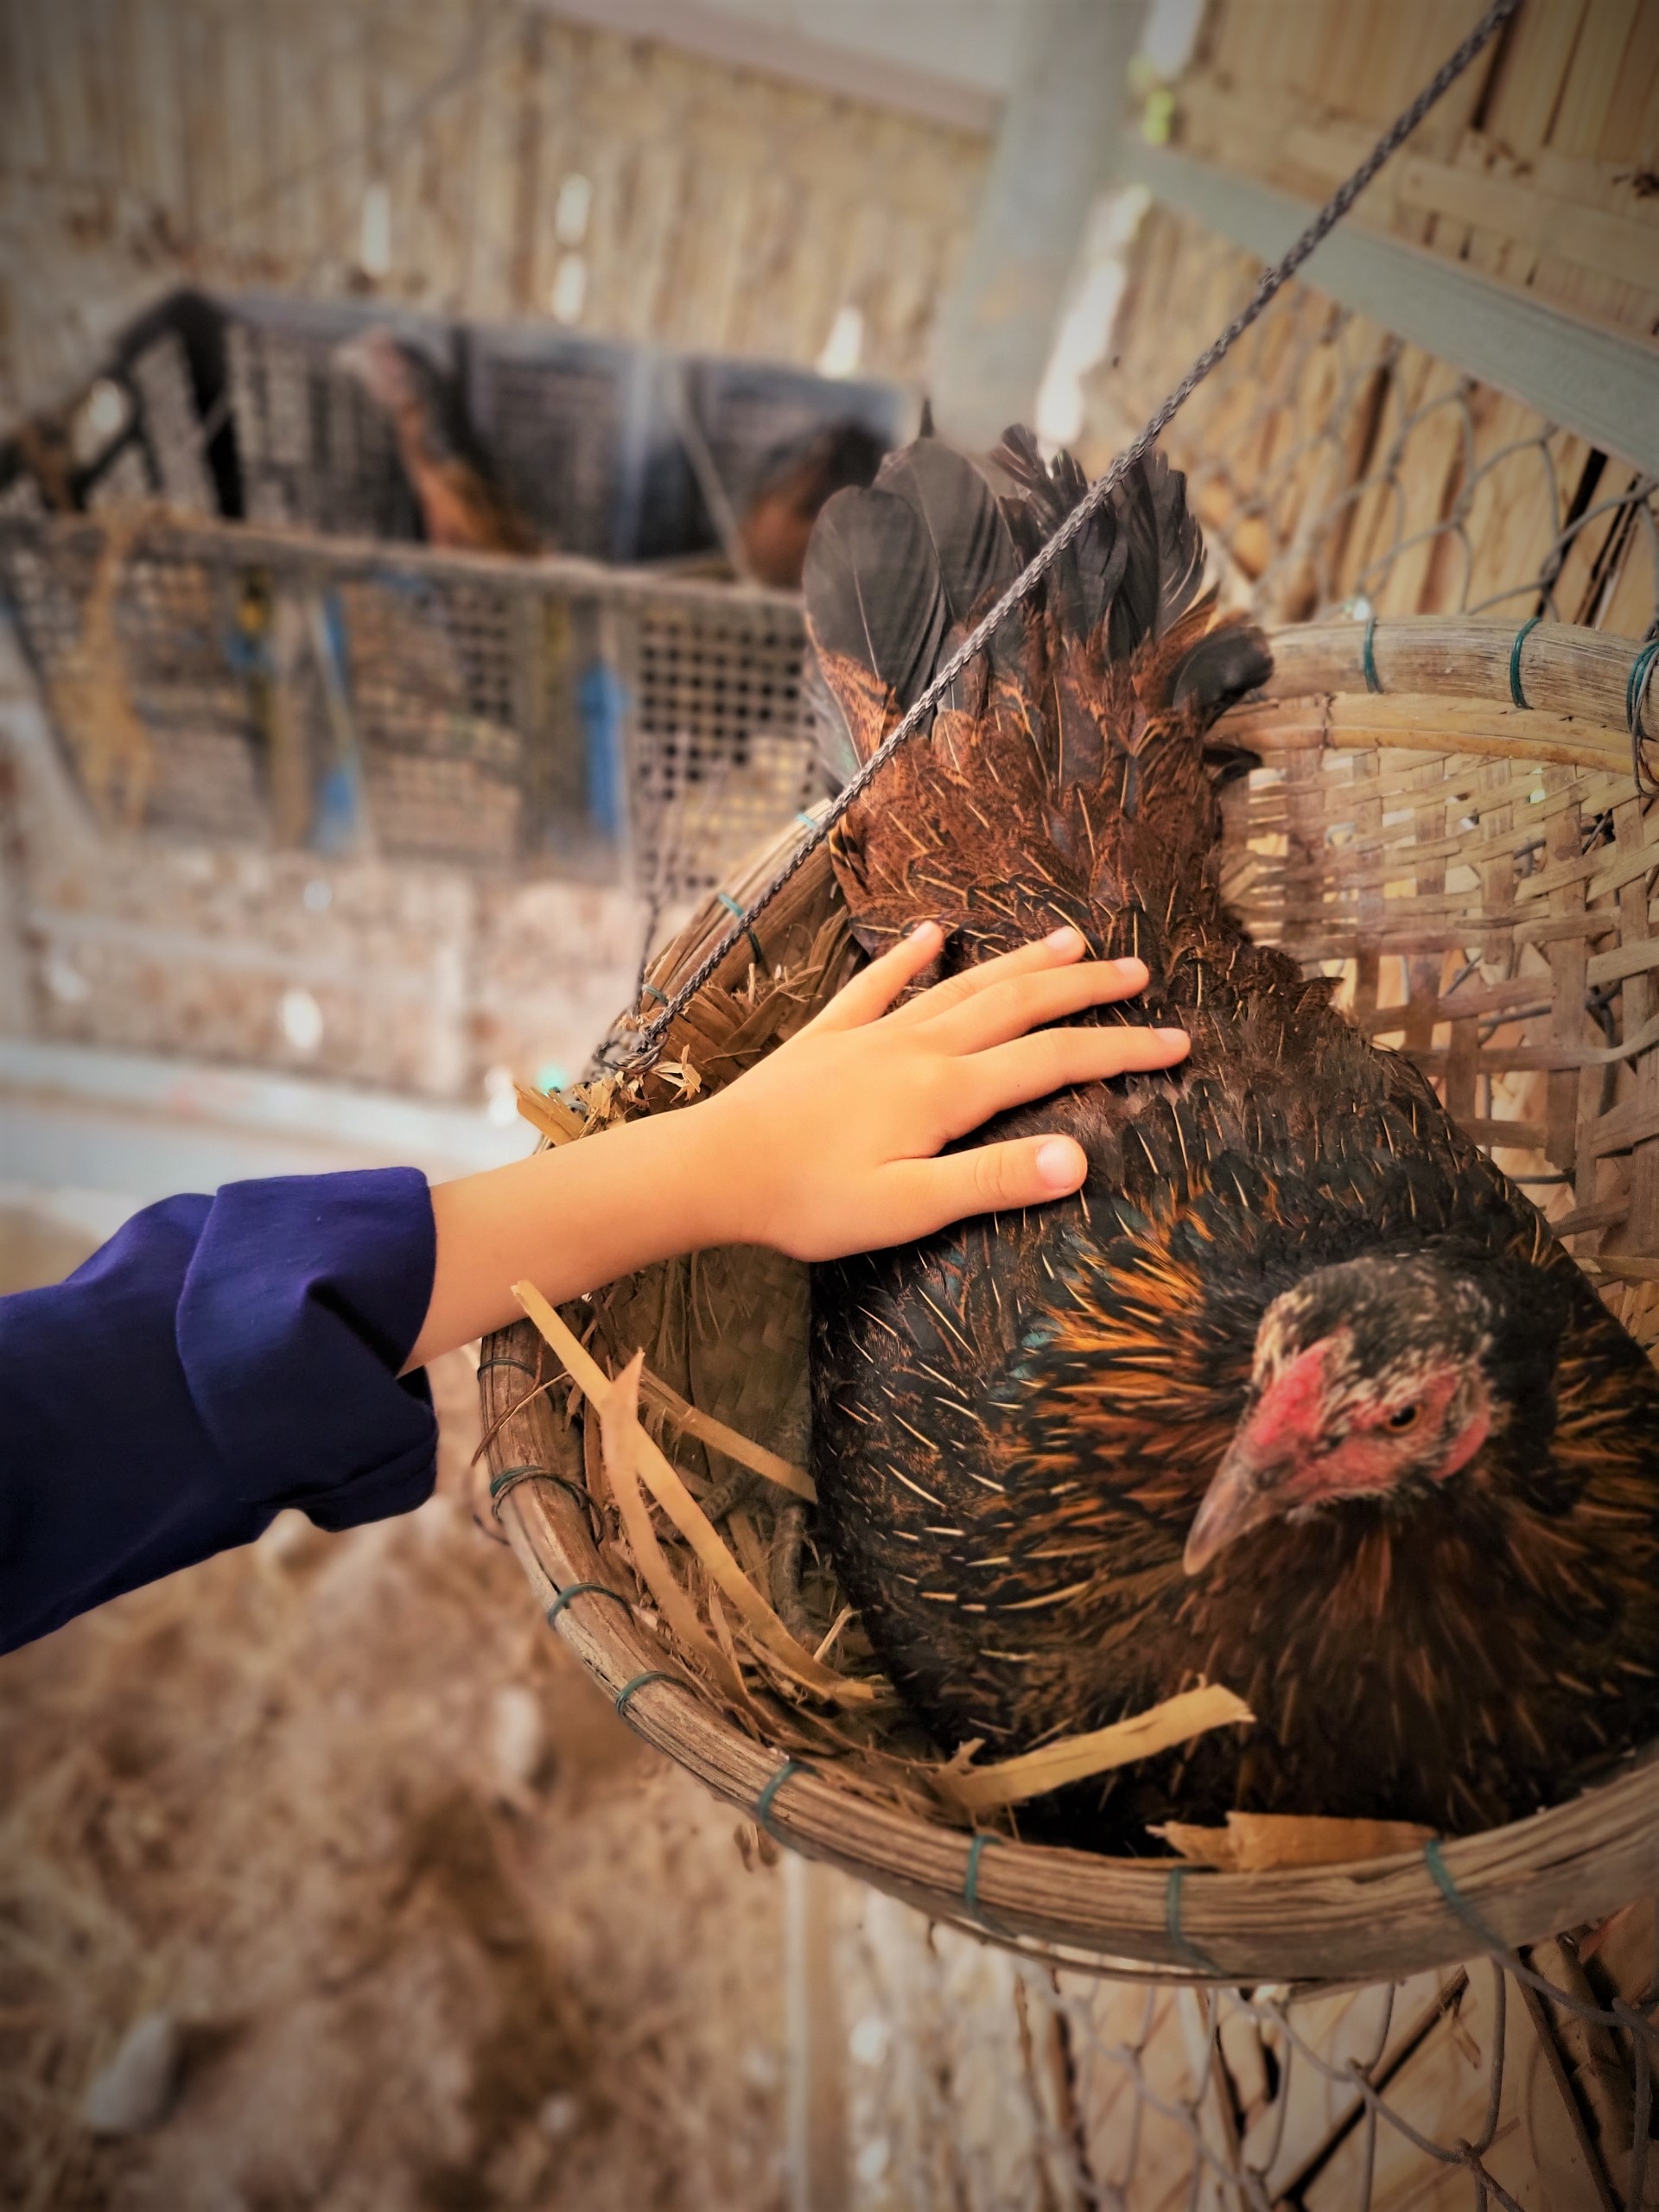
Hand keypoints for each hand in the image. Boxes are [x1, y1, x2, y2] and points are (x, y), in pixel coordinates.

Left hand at [407, 923, 1186, 1367]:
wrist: (709, 1169)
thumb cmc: (807, 1201)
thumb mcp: (907, 1209)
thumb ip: (993, 1182)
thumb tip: (1080, 1160)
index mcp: (946, 1091)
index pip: (1053, 1060)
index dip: (1119, 1049)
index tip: (1176, 1042)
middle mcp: (917, 1046)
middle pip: (1018, 1005)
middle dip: (1085, 989)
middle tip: (1141, 973)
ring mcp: (871, 1034)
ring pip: (962, 985)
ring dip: (1018, 962)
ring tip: (1070, 941)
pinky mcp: (827, 1036)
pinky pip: (877, 985)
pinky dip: (908, 957)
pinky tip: (928, 933)